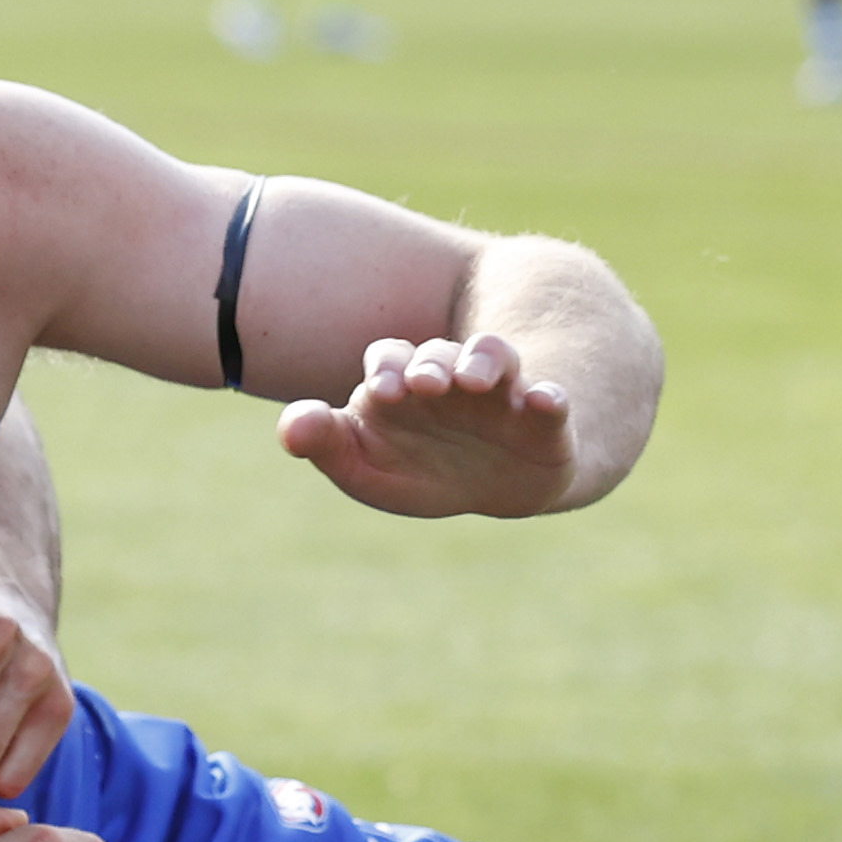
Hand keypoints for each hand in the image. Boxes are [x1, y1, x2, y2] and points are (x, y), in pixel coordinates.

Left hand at [276, 333, 580, 519]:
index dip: (386, 368)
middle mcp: (452, 376)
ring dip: (483, 362)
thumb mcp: (366, 467)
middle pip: (439, 353)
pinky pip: (550, 398)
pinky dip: (548, 397)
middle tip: (425, 384)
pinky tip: (542, 399)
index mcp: (405, 383)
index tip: (382, 391)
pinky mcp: (544, 417)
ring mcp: (501, 392)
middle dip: (431, 363)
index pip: (389, 358)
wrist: (497, 489)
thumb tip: (290, 425)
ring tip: (474, 380)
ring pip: (494, 356)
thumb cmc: (420, 469)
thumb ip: (326, 444)